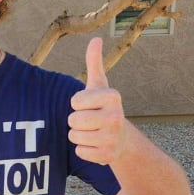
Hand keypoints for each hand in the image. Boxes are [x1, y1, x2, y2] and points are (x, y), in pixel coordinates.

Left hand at [68, 37, 125, 164]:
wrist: (121, 138)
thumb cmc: (103, 107)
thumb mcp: (98, 85)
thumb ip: (94, 62)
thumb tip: (95, 38)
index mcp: (112, 96)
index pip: (75, 101)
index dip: (77, 103)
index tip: (89, 104)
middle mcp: (116, 117)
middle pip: (72, 120)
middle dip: (76, 121)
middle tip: (90, 120)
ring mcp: (113, 138)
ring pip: (74, 136)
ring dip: (78, 135)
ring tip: (92, 132)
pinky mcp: (108, 156)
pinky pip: (80, 152)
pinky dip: (83, 150)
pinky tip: (95, 144)